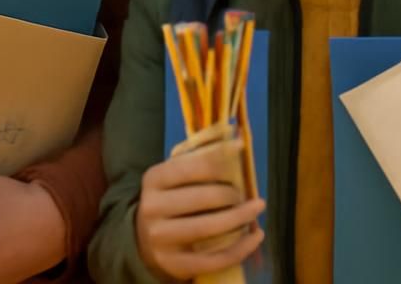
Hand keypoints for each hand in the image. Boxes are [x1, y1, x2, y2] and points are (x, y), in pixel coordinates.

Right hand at [134, 140, 264, 281]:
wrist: (143, 241)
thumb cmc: (169, 199)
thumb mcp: (173, 174)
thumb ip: (199, 154)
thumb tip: (234, 136)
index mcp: (153, 180)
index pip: (192, 166)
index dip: (221, 158)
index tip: (241, 151)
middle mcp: (153, 208)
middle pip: (205, 197)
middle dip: (233, 194)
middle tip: (243, 194)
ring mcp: (162, 239)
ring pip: (211, 228)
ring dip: (242, 218)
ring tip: (256, 209)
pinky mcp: (175, 265)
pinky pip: (216, 258)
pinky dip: (242, 247)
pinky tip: (257, 236)